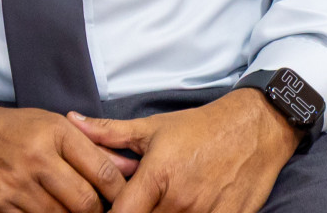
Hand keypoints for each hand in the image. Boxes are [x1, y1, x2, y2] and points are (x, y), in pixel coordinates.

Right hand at [0, 97, 139, 212]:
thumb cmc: (10, 128)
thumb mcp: (50, 125)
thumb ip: (91, 147)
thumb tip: (129, 166)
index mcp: (53, 132)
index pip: (102, 170)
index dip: (120, 192)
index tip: (126, 199)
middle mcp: (35, 158)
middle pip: (85, 202)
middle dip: (99, 212)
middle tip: (100, 210)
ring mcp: (15, 185)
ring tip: (74, 210)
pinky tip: (49, 212)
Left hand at [66, 89, 301, 212]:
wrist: (254, 128)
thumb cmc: (199, 128)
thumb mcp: (152, 128)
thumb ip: (109, 133)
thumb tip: (72, 121)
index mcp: (157, 177)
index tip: (102, 208)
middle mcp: (180, 201)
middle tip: (138, 201)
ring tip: (163, 202)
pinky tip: (186, 207)